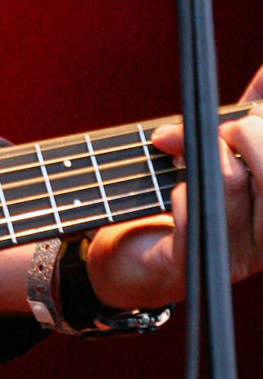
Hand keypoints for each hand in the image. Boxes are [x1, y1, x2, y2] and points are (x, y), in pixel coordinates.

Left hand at [84, 64, 262, 312]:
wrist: (128, 258)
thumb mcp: (216, 153)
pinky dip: (176, 188)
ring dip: (197, 154)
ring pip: (231, 183)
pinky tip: (170, 193)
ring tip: (174, 151)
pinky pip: (191, 208)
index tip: (246, 113)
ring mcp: (231, 259)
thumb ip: (244, 118)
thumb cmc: (178, 200)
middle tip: (216, 130)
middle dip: (243, 133)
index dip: (262, 125)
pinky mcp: (191, 265)